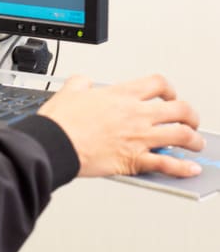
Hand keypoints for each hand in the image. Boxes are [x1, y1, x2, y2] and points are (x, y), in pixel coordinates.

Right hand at [37, 74, 204, 178]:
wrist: (56, 142)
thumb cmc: (61, 120)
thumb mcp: (69, 89)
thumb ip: (81, 83)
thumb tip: (84, 82)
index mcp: (121, 95)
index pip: (157, 83)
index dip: (169, 89)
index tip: (169, 95)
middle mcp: (136, 114)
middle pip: (179, 109)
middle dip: (190, 115)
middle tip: (190, 120)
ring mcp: (139, 137)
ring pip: (182, 136)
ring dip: (194, 140)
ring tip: (195, 143)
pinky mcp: (136, 160)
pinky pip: (169, 165)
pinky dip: (184, 168)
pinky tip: (191, 169)